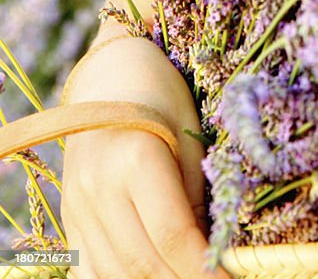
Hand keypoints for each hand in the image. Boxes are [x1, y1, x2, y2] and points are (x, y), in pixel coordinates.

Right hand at [60, 44, 231, 278]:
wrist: (112, 76)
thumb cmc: (164, 99)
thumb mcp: (191, 139)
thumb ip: (197, 199)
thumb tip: (211, 255)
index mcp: (135, 160)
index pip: (172, 235)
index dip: (203, 267)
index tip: (230, 278)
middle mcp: (98, 187)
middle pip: (142, 262)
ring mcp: (77, 206)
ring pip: (115, 272)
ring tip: (188, 278)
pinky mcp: (69, 217)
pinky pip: (90, 269)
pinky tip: (152, 276)